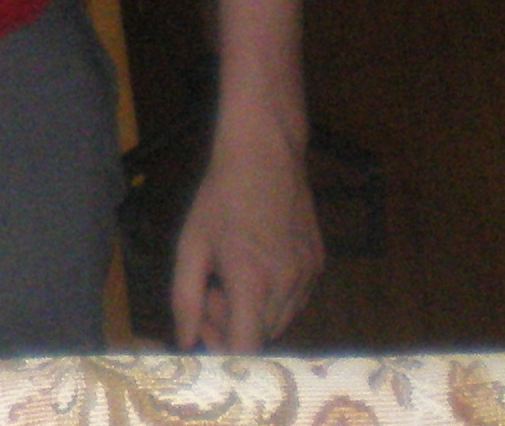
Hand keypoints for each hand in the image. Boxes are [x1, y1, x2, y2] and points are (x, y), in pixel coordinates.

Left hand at [170, 110, 321, 351]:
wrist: (265, 155)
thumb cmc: (220, 198)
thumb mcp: (191, 245)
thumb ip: (185, 298)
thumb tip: (184, 342)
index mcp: (252, 281)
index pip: (247, 348)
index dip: (222, 350)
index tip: (202, 331)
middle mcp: (288, 286)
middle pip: (263, 338)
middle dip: (231, 325)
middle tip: (210, 290)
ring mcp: (310, 277)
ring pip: (281, 321)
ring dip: (253, 313)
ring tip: (230, 273)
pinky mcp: (320, 266)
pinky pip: (296, 300)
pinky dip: (274, 297)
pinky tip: (255, 265)